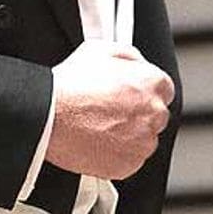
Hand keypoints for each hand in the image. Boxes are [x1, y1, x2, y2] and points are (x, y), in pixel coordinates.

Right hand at [44, 40, 173, 180]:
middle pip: (155, 115)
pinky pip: (129, 160)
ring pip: (143, 139)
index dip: (144, 91)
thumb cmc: (71, 83)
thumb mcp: (100, 49)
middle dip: (137, 113)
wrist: (49, 116)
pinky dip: (117, 153)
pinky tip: (97, 140)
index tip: (131, 94)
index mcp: (152, 83)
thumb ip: (129, 55)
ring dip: (129, 135)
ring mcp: (143, 141)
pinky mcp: (129, 164)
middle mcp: (154, 113)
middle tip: (110, 110)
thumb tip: (137, 62)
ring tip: (99, 126)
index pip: (163, 89)